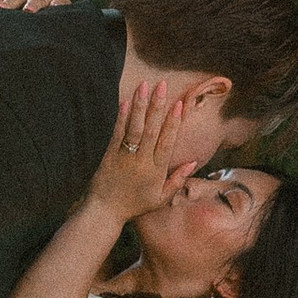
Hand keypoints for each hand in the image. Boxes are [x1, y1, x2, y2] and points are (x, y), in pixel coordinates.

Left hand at [85, 76, 200, 226]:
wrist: (104, 212)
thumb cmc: (134, 205)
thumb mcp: (160, 198)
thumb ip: (177, 180)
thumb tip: (193, 162)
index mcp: (156, 171)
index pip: (167, 142)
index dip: (173, 122)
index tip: (178, 104)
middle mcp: (142, 161)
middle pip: (152, 130)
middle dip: (158, 106)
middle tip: (162, 85)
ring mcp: (125, 157)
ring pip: (135, 128)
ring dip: (140, 106)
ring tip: (144, 86)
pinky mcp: (109, 155)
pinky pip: (117, 133)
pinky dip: (122, 117)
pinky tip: (125, 101)